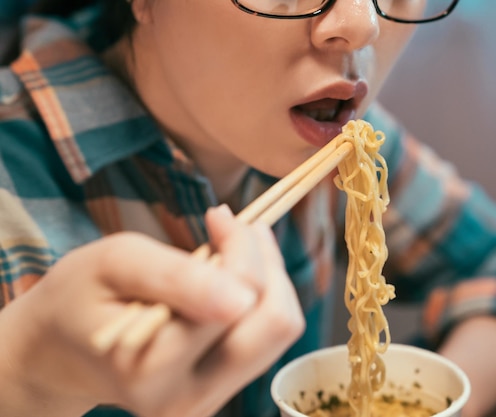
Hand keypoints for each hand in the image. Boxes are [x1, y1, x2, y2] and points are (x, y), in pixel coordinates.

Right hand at [0, 205, 304, 416]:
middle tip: (239, 229)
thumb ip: (176, 277)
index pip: (240, 296)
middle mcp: (187, 399)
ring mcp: (207, 402)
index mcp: (153, 369)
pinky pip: (267, 340)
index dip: (241, 245)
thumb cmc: (82, 296)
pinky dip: (260, 300)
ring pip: (280, 331)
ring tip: (235, 249)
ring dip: (268, 280)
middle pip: (276, 323)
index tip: (218, 215)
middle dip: (267, 264)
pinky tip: (231, 279)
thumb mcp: (116, 264)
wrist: (60, 350)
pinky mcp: (219, 394)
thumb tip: (242, 296)